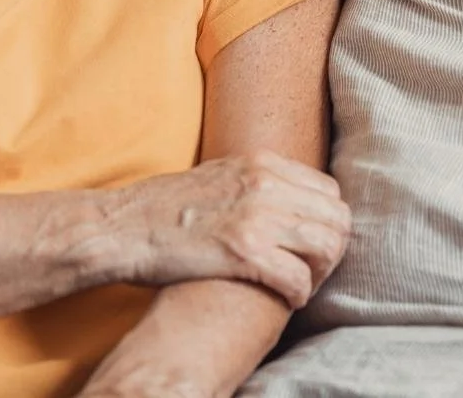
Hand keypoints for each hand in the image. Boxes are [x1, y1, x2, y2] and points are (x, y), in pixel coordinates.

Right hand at [111, 150, 350, 308]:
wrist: (125, 225)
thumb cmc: (168, 207)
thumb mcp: (221, 174)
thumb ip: (257, 181)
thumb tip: (288, 198)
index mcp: (263, 162)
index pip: (330, 191)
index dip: (328, 222)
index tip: (313, 244)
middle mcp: (266, 184)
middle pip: (336, 218)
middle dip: (332, 250)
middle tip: (313, 270)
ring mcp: (256, 216)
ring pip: (326, 247)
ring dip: (320, 272)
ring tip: (302, 285)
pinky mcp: (242, 252)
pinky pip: (297, 277)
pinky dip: (299, 293)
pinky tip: (286, 299)